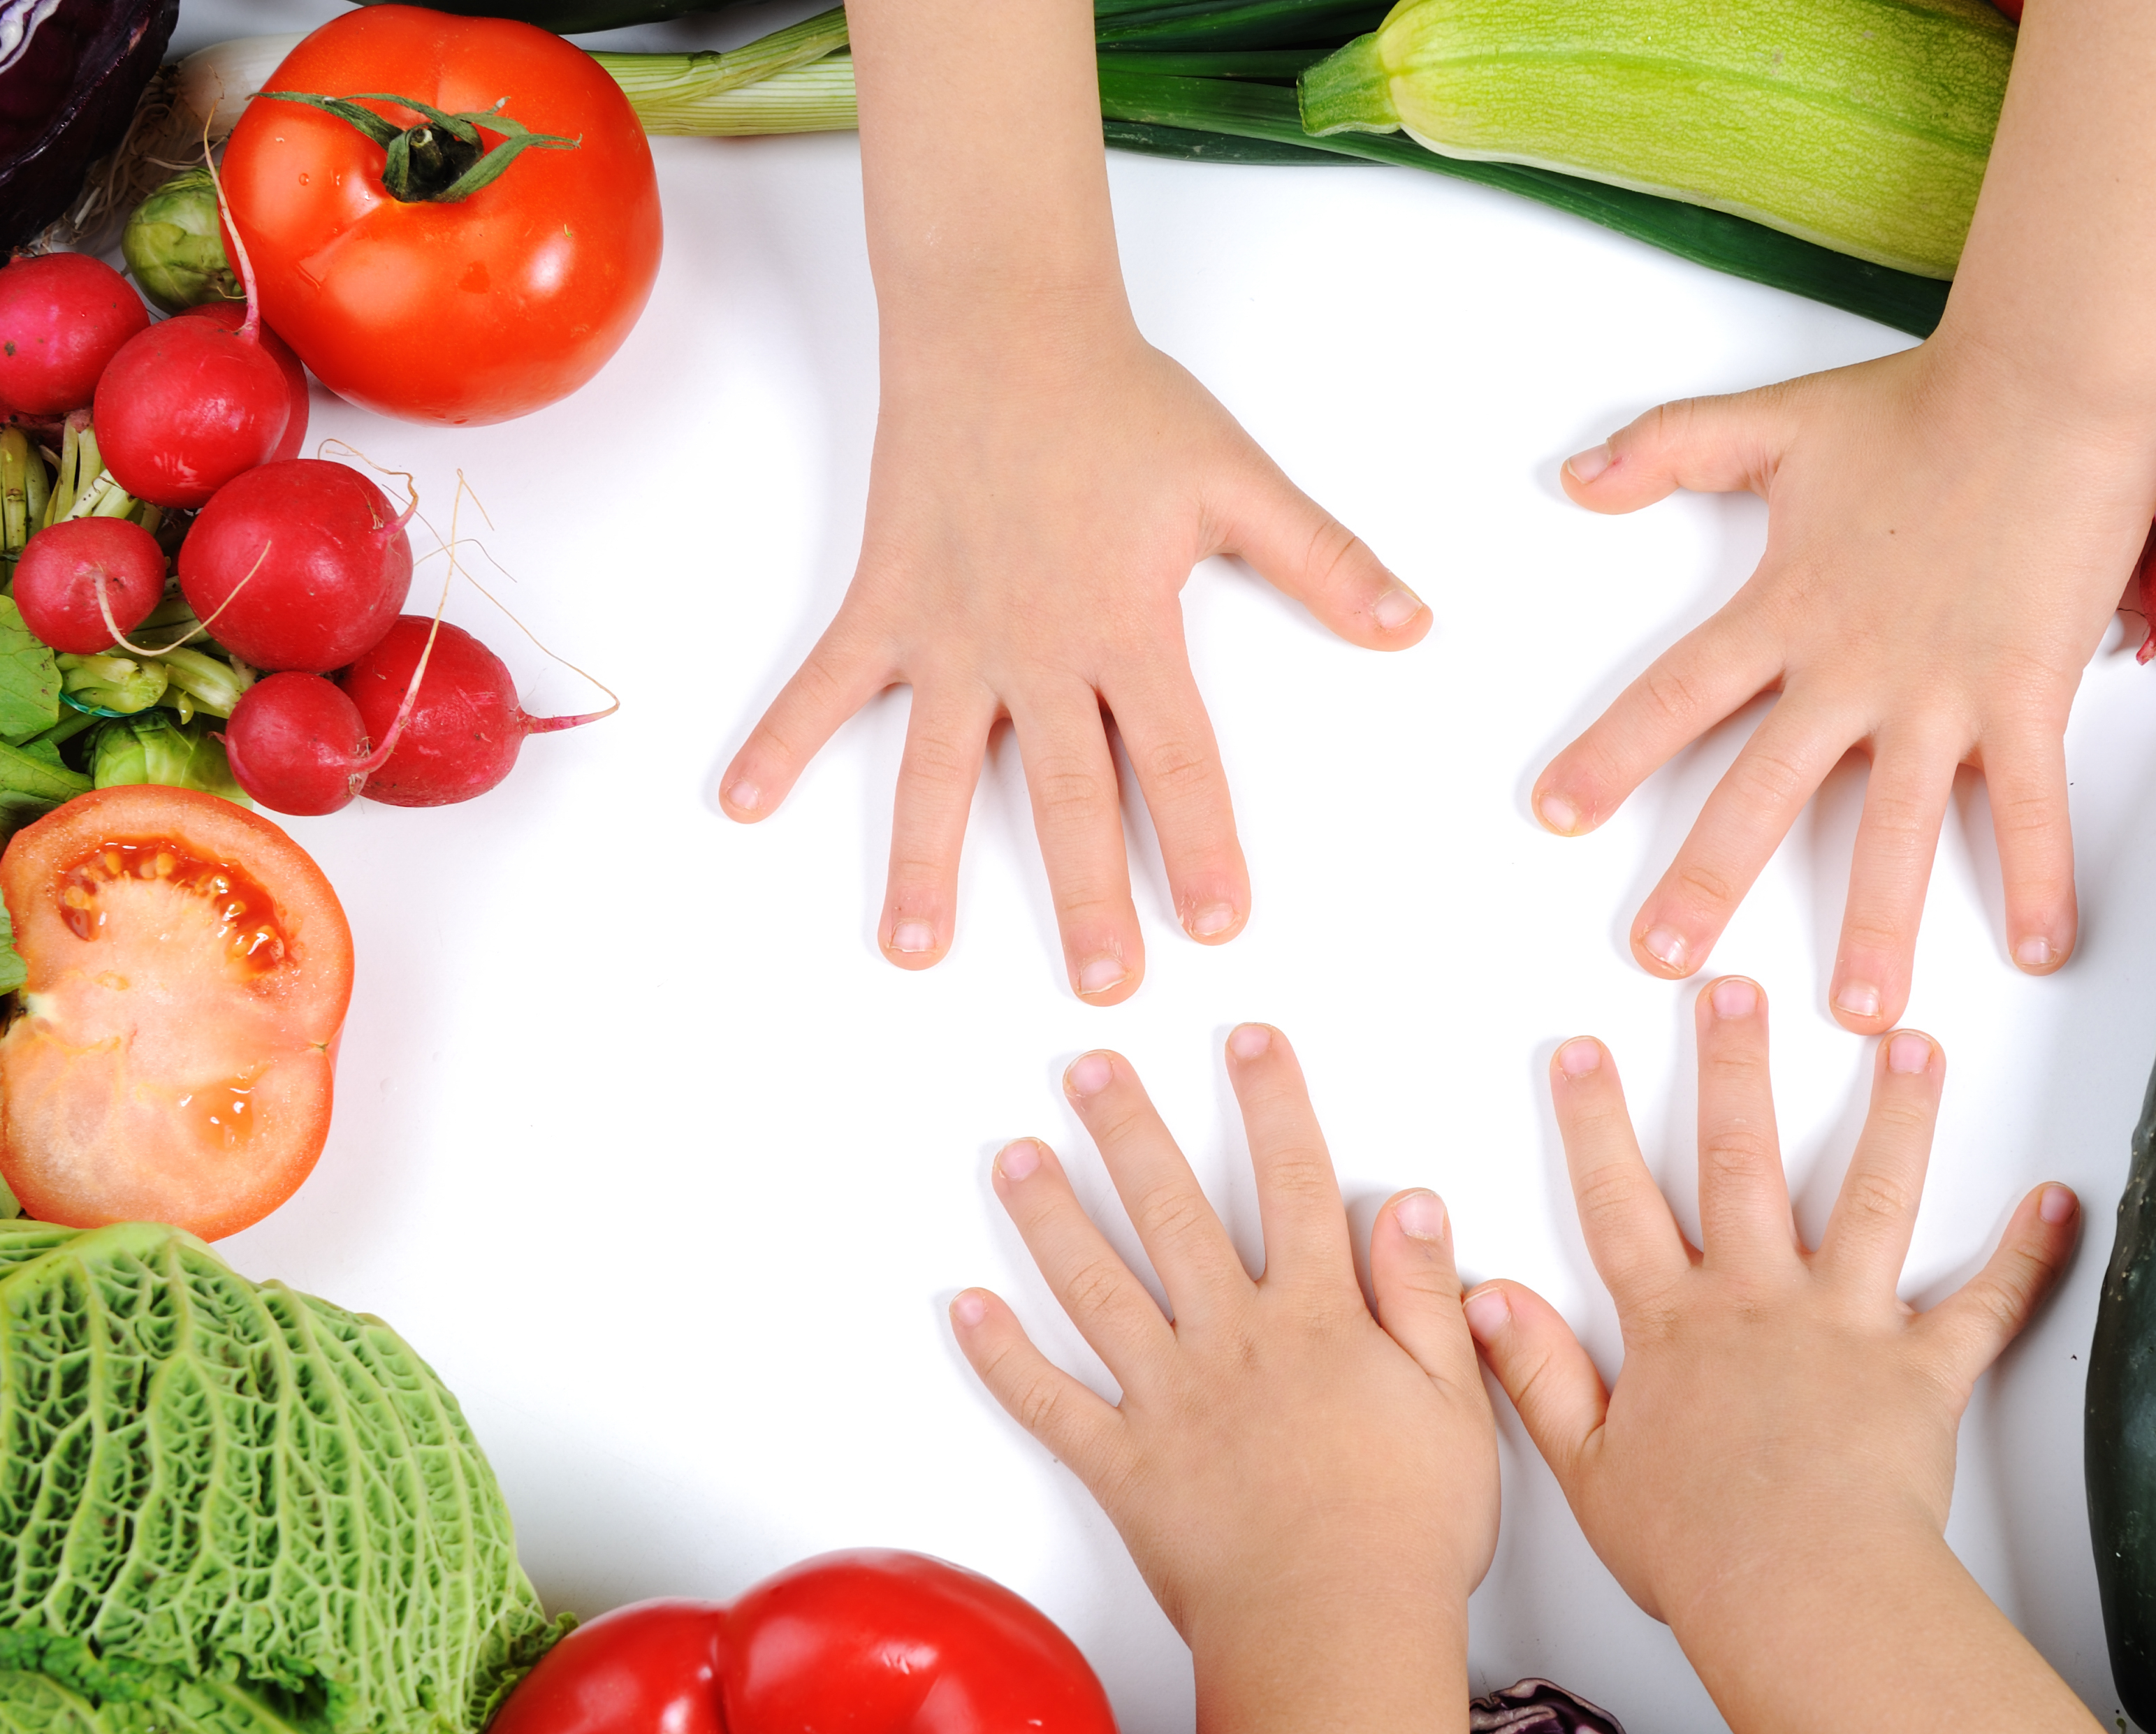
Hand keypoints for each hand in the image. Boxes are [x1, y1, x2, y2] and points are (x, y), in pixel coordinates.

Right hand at [721, 322, 1429, 1003]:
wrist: (1000, 322)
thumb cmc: (1119, 401)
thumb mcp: (1237, 479)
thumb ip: (1323, 561)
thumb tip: (1412, 625)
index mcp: (1125, 624)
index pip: (1174, 758)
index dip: (1200, 844)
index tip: (1217, 924)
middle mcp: (1034, 646)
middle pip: (1064, 793)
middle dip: (1085, 896)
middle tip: (1100, 989)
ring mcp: (950, 633)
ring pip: (934, 768)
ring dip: (923, 863)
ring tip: (915, 950)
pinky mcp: (885, 602)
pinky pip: (825, 684)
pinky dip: (781, 739)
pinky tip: (743, 805)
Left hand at [952, 1023, 1497, 1641]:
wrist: (1337, 1635)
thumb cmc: (1407, 1533)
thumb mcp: (1453, 1403)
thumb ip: (1424, 1298)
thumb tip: (1410, 1204)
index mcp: (1316, 1321)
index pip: (1295, 1184)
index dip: (1274, 1104)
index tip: (1248, 1039)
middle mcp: (1232, 1343)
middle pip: (1172, 1212)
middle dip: (1128, 1129)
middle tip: (1087, 1065)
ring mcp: (1168, 1402)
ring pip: (1095, 1288)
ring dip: (1049, 1217)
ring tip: (1013, 1156)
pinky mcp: (1123, 1468)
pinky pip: (1049, 1405)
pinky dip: (1002, 1358)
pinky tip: (967, 1308)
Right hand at [1466, 976, 2075, 1631]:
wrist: (1801, 1591)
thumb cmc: (1699, 1551)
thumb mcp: (1588, 1468)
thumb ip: (1539, 1375)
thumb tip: (1487, 1299)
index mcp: (1674, 1328)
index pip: (1619, 1205)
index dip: (1595, 1126)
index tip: (1583, 1054)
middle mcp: (1759, 1303)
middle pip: (1739, 1161)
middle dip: (1734, 1066)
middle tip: (1734, 990)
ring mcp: (1846, 1326)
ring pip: (1871, 1198)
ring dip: (1895, 1114)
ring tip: (1910, 1042)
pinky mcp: (1923, 1371)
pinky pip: (1985, 1306)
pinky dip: (2026, 1256)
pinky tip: (2058, 1204)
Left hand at [1535, 335, 2155, 1031]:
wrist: (2044, 383)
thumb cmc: (1921, 404)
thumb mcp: (1774, 421)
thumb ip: (1668, 448)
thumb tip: (1571, 477)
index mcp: (1785, 609)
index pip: (1676, 696)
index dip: (1612, 754)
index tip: (1554, 815)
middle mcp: (1852, 667)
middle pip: (1763, 790)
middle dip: (1709, 878)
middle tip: (1665, 961)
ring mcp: (1941, 690)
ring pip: (1897, 827)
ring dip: (1879, 924)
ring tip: (1860, 1013)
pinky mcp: (2027, 693)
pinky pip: (2033, 801)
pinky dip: (2041, 875)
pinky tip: (2041, 949)